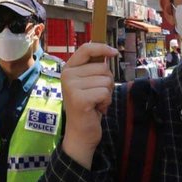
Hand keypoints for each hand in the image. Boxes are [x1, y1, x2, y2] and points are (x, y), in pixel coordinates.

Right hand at [60, 44, 117, 167]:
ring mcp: (71, 87)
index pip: (86, 48)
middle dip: (107, 82)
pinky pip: (105, 92)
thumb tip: (111, 51)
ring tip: (96, 103)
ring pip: (106, 80)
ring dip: (107, 93)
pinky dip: (106, 102)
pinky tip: (96, 109)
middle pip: (103, 67)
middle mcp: (67, 76)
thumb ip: (94, 67)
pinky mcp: (79, 99)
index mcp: (69, 69)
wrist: (80, 134)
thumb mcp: (89, 82)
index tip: (114, 53)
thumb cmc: (89, 106)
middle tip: (97, 96)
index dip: (102, 48)